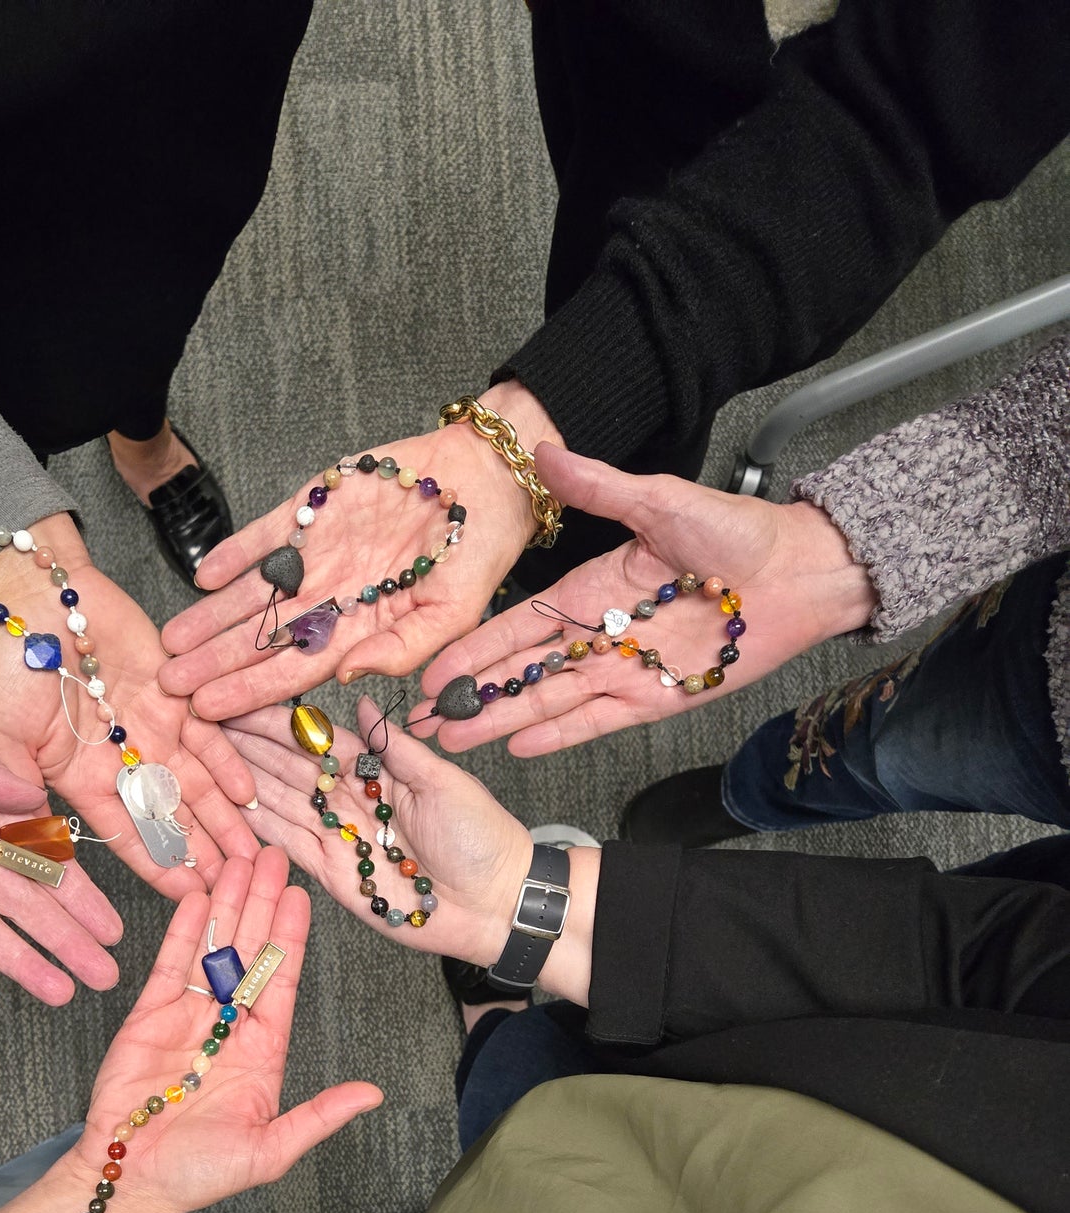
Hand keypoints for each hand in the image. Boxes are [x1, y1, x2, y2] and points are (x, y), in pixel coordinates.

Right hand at [0, 514, 259, 898]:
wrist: (32, 595)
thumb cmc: (5, 662)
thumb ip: (13, 787)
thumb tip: (28, 833)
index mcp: (80, 778)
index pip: (126, 834)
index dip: (157, 866)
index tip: (188, 896)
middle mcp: (123, 760)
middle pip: (171, 816)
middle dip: (203, 851)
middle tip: (236, 885)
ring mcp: (152, 726)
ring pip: (197, 783)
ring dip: (224, 819)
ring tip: (253, 853)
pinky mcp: (175, 692)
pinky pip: (209, 733)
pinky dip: (228, 762)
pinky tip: (248, 794)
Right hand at [72, 845, 381, 1212]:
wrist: (131, 1181)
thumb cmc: (200, 1174)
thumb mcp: (271, 1150)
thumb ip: (320, 1116)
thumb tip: (373, 1094)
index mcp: (263, 1051)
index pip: (282, 982)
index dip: (291, 938)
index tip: (302, 897)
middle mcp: (229, 1025)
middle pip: (250, 952)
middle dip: (261, 903)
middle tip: (271, 855)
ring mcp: (189, 1015)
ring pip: (213, 949)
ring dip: (226, 905)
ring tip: (237, 859)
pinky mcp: (149, 1014)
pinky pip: (171, 963)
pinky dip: (184, 929)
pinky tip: (197, 894)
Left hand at [158, 382, 561, 718]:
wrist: (489, 480)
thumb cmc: (480, 553)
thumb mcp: (455, 616)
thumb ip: (403, 652)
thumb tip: (348, 678)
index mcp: (363, 632)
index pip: (295, 671)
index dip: (250, 691)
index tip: (208, 709)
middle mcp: (333, 599)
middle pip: (263, 639)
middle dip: (215, 662)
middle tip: (168, 684)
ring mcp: (320, 554)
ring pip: (254, 593)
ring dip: (212, 616)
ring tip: (171, 640)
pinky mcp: (316, 506)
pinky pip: (266, 535)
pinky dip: (235, 553)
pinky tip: (203, 575)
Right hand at [223, 696, 532, 968]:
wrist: (495, 904)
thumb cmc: (482, 839)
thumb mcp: (442, 782)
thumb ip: (396, 748)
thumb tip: (364, 703)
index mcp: (377, 771)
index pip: (316, 740)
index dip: (278, 723)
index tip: (240, 700)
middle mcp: (352, 801)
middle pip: (290, 769)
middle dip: (247, 747)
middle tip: (202, 724)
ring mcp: (340, 838)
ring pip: (282, 804)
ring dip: (243, 782)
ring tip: (202, 759)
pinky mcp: (333, 875)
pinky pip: (289, 847)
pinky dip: (259, 829)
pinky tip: (228, 808)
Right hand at [414, 445, 875, 756]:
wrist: (800, 573)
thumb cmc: (737, 532)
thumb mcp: (659, 502)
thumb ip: (598, 488)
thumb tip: (544, 453)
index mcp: (591, 587)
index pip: (517, 625)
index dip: (473, 649)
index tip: (433, 671)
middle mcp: (599, 633)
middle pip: (522, 672)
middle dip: (472, 696)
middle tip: (422, 720)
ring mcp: (625, 669)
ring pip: (550, 701)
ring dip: (502, 721)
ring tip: (453, 740)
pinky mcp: (656, 699)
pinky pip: (597, 721)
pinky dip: (560, 735)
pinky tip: (520, 748)